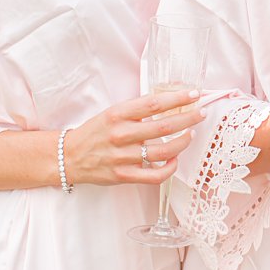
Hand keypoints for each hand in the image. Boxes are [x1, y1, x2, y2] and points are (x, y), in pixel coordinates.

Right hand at [64, 87, 205, 186]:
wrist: (69, 156)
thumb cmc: (95, 132)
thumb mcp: (112, 113)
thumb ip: (137, 109)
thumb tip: (169, 100)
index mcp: (118, 114)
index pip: (154, 103)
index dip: (177, 98)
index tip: (194, 94)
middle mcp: (121, 134)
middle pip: (164, 126)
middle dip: (188, 118)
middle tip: (201, 113)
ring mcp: (123, 157)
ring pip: (163, 151)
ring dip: (183, 142)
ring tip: (190, 134)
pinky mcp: (123, 176)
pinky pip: (155, 175)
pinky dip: (170, 168)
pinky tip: (175, 160)